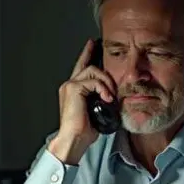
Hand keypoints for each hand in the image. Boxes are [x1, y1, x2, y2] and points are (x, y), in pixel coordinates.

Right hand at [49, 39, 116, 164]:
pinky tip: (107, 98)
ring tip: (110, 95)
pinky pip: (93, 81)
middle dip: (102, 67)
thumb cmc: (84, 131)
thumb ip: (101, 98)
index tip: (93, 43)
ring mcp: (70, 86)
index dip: (87, 53)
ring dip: (106, 82)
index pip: (81, 67)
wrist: (74, 140)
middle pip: (88, 65)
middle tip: (110, 74)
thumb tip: (114, 95)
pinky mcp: (73, 88)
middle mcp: (69, 85)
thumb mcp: (97, 110)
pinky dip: (103, 88)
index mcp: (73, 90)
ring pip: (92, 70)